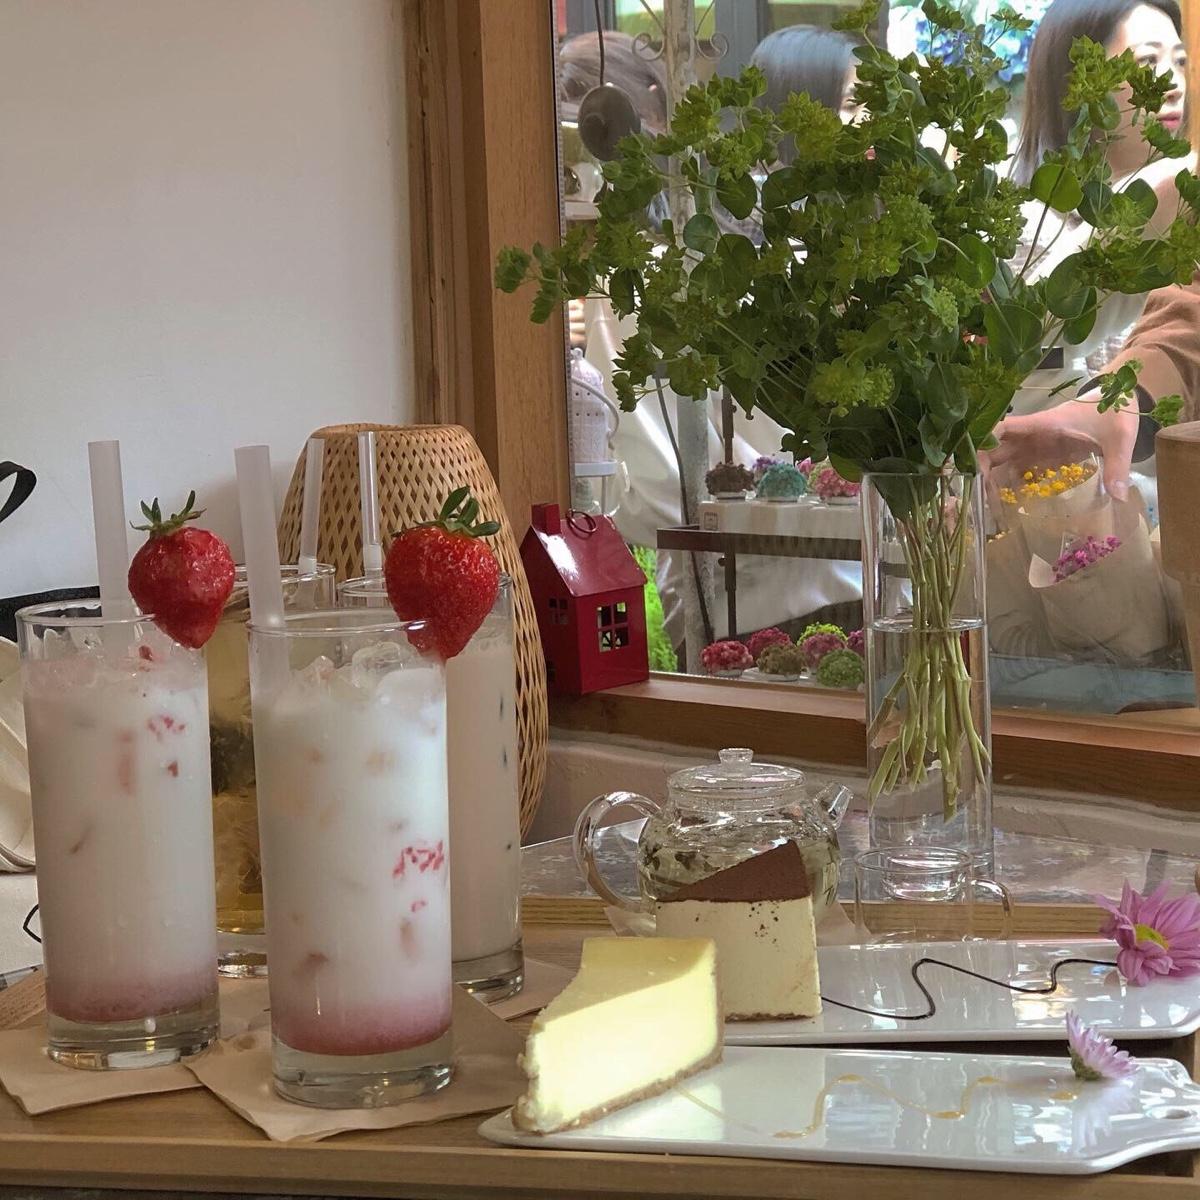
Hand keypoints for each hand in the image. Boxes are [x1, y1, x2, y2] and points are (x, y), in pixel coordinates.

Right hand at [982, 394, 1139, 499]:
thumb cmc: (1115, 410)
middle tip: (980, 499)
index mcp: (1043, 424)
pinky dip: (1009, 486)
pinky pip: (1018, 471)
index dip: (983, 442)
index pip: (1002, 428)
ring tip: (989, 508)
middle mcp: (1032, 435)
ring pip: (1003, 463)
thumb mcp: (1119, 438)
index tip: (972, 464)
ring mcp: (1036, 447)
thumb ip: (1117, 466)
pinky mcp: (1043, 456)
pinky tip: (1006, 505)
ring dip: (993, 482)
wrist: (1119, 399)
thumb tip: (1118, 497)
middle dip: (982, 471)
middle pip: (995, 449)